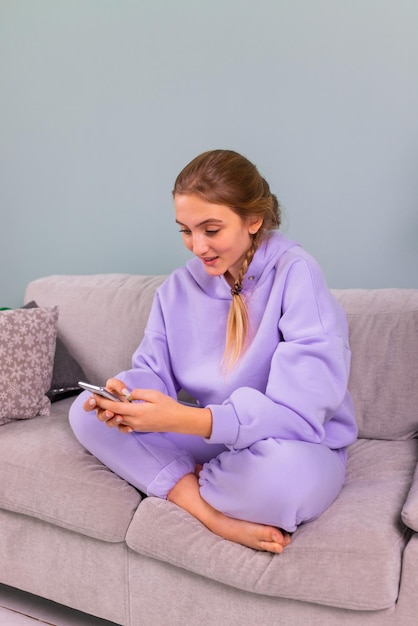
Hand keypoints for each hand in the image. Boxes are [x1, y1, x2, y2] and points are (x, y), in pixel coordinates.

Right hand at [82, 378, 132, 430]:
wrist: (129, 397)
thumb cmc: (117, 390)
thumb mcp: (116, 384)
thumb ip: (117, 385)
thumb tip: (123, 391)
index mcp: (98, 402)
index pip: (88, 406)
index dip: (88, 404)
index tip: (93, 400)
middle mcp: (103, 412)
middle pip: (99, 416)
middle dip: (104, 414)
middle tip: (109, 412)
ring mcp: (111, 419)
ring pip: (109, 423)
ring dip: (113, 421)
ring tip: (120, 417)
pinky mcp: (120, 424)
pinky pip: (121, 428)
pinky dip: (125, 428)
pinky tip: (130, 427)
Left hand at [83, 378, 211, 435]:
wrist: (178, 421)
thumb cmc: (168, 406)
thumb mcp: (153, 394)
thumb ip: (137, 393)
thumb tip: (127, 395)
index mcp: (137, 412)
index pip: (115, 407)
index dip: (103, 402)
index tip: (95, 396)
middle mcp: (134, 421)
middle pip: (114, 414)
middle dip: (105, 407)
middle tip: (98, 399)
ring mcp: (137, 426)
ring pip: (118, 420)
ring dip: (112, 413)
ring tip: (109, 404)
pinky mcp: (140, 428)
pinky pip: (125, 424)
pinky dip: (120, 418)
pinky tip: (121, 412)